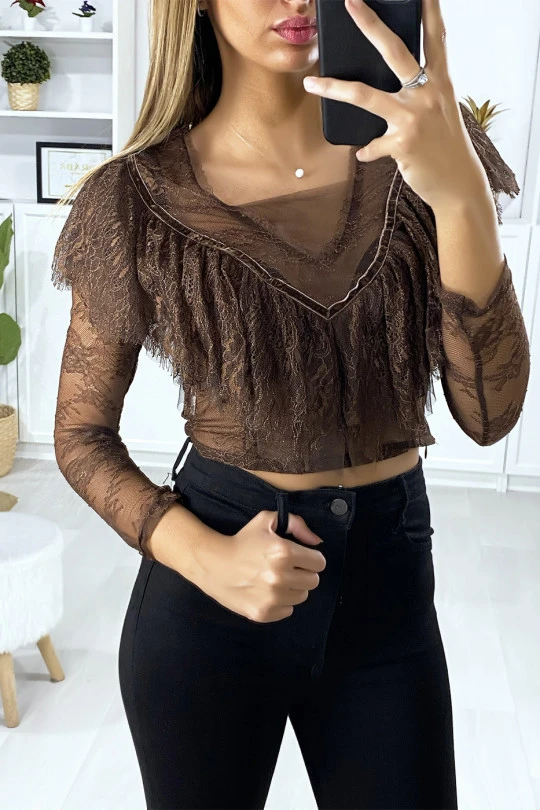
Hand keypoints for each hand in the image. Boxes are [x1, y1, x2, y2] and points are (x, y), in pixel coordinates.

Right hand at [194, 509, 325, 623]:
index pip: (319, 563)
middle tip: (286, 568)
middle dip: (303, 573)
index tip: (299, 557)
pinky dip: (281, 602)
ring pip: (302, 596)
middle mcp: (280, 577)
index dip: (310, 558)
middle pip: (313, 581)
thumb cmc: (243, 540)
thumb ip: (297, 524)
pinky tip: (267, 591)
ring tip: (275, 579)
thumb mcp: (267, 521)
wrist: (213, 563)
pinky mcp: (263, 613)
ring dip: (293, 588)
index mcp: (284, 552)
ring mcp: (272, 598)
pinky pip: (288, 610)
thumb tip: (317, 542)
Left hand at [303, 0, 488, 210]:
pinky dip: (366, 150)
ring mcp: (414, 118)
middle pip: (395, 51)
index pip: (435, 37)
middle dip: (371, 25)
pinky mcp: (402, 144)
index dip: (429, 10)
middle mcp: (428, 94)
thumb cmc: (446, 147)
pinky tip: (363, 153)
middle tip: (351, 4)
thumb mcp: (440, 112)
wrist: (458, 184)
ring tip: (312, 83)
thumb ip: (419, 95)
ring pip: (365, 96)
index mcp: (440, 82)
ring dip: (335, 88)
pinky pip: (372, 145)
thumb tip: (390, 88)